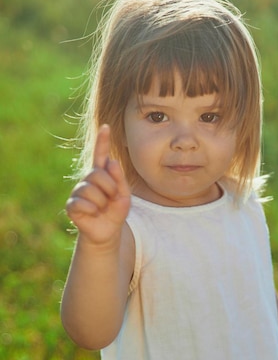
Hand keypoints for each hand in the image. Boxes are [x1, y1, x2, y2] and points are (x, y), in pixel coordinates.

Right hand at [66, 125, 130, 244]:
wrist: (107, 232)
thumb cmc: (115, 212)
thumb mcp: (123, 195)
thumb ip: (119, 179)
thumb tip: (110, 162)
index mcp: (101, 174)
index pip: (100, 154)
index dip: (102, 141)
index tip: (106, 127)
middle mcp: (88, 179)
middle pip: (98, 174)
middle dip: (110, 188)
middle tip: (110, 199)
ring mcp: (78, 191)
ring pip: (91, 189)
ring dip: (102, 202)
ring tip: (102, 208)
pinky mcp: (72, 205)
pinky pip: (82, 203)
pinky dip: (93, 210)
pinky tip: (94, 214)